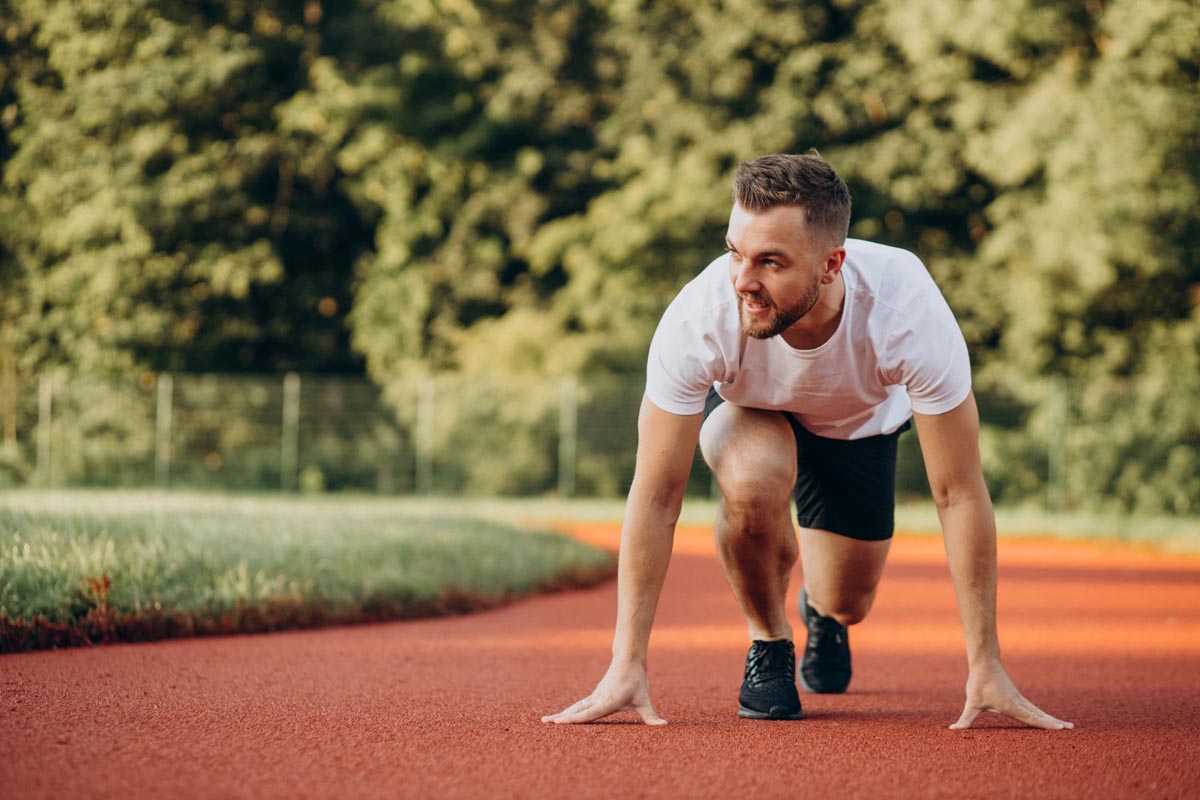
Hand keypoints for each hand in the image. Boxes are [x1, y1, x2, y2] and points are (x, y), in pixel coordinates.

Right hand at [541, 660, 666, 725]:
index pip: (589, 713)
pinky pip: (580, 704)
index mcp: (608, 702)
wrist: (628, 659)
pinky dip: (570, 710)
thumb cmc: (636, 680)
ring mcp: (595, 696)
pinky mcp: (595, 694)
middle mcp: (598, 699)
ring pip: (576, 707)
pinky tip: (564, 715)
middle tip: (545, 722)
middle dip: (561, 717)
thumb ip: (652, 716)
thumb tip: (665, 726)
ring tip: (547, 720)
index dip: (574, 719)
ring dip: (562, 714)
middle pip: (576, 710)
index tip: (560, 722)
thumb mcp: (645, 700)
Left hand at [951, 659, 1073, 729]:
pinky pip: (1033, 708)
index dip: (1045, 724)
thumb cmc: (978, 682)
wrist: (985, 662)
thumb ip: (965, 719)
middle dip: (1054, 723)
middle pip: (1040, 715)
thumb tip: (953, 730)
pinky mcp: (1017, 696)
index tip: (1060, 729)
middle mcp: (1019, 703)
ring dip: (1051, 719)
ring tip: (1066, 726)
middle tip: (1071, 729)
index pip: (1031, 718)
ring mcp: (1019, 699)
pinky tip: (1046, 718)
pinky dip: (1042, 714)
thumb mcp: (971, 702)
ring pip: (1038, 711)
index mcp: (1011, 706)